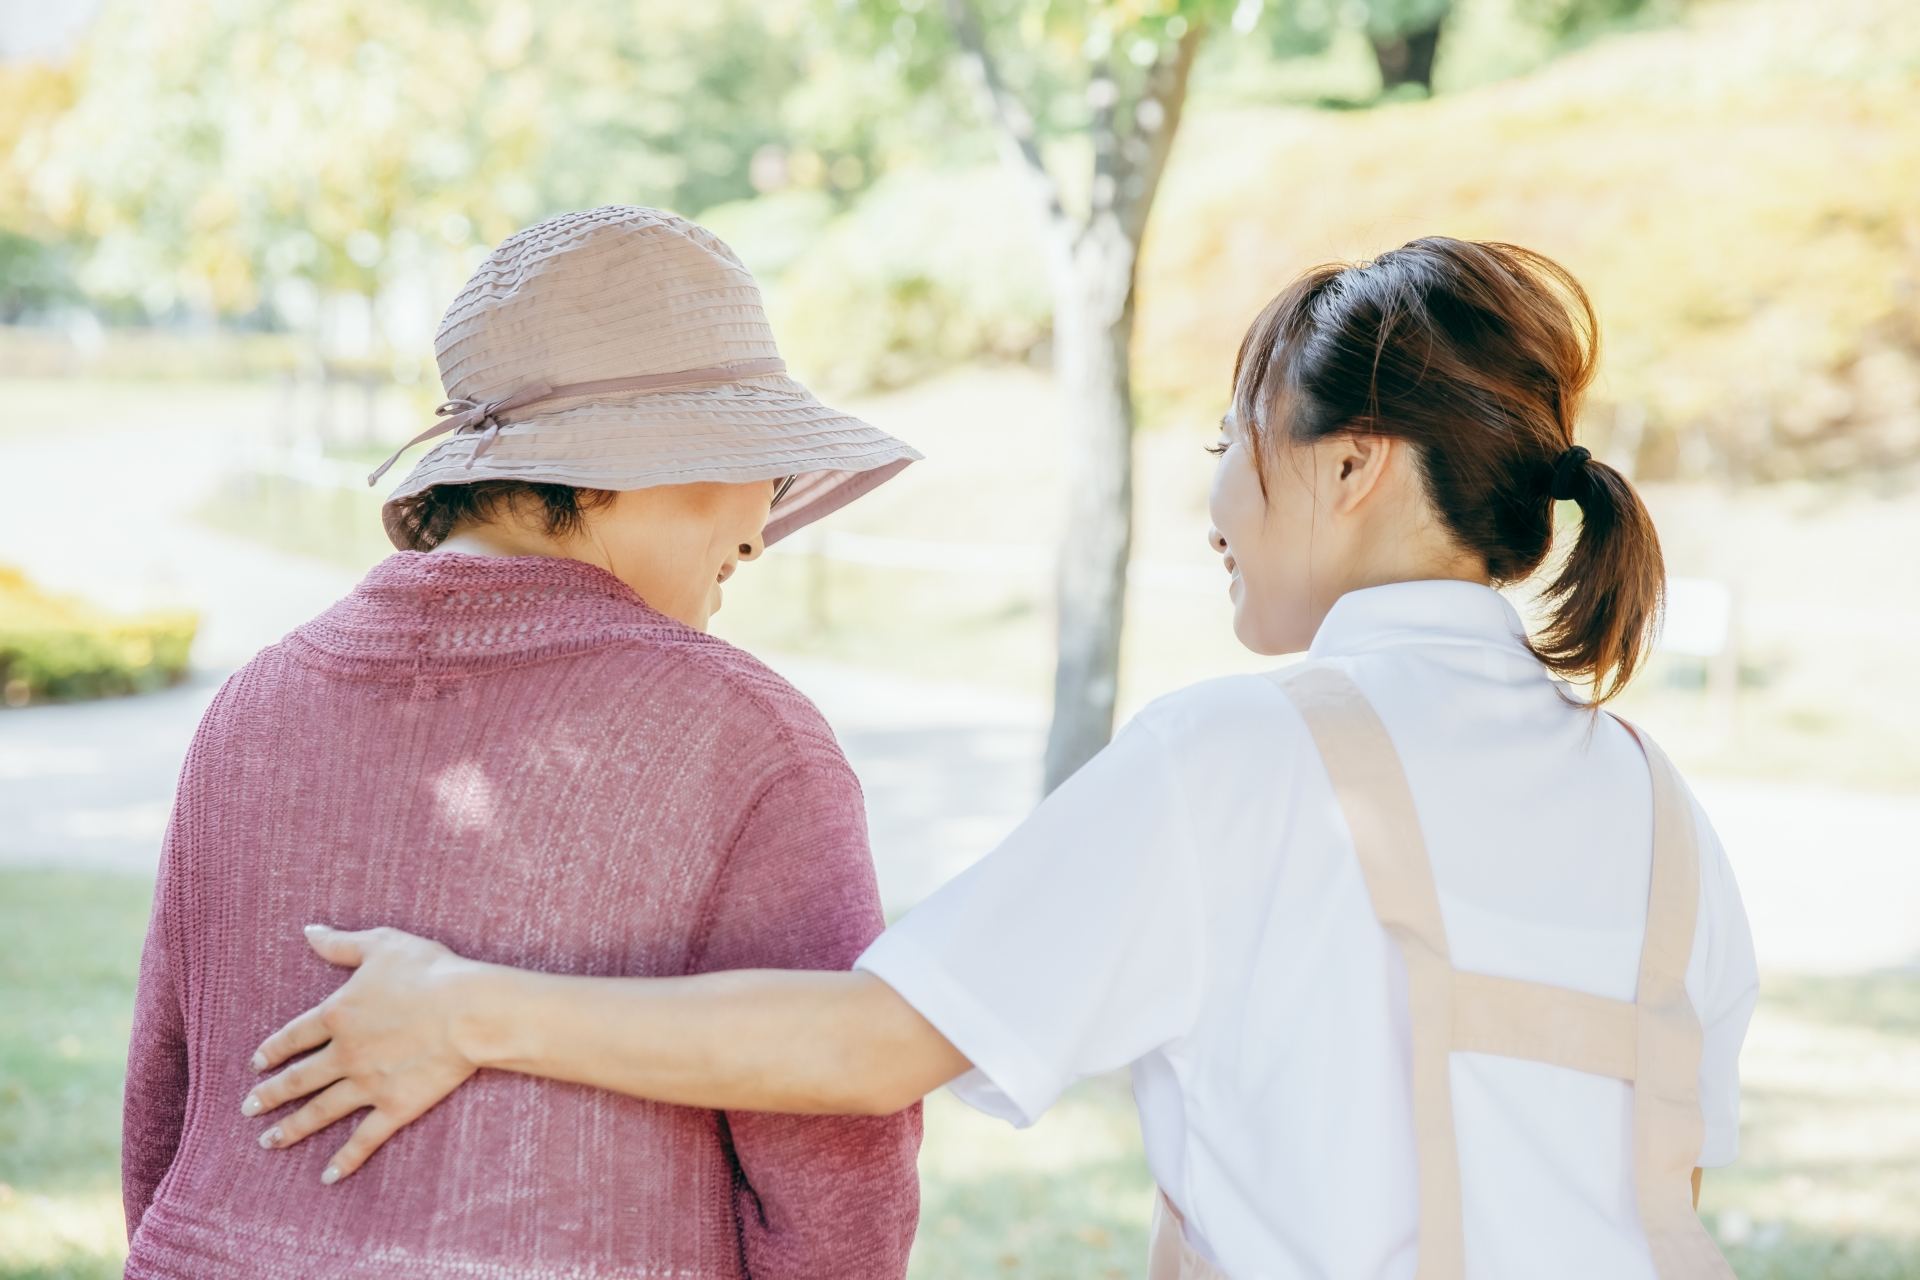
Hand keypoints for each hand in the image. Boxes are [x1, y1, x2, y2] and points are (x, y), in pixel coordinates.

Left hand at [242, 926, 488, 1183]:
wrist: (467, 1009)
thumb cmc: (429, 971)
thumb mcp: (382, 944)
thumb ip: (341, 943)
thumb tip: (309, 931)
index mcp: (337, 1015)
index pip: (293, 1037)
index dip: (272, 1051)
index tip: (256, 1065)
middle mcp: (344, 1054)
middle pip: (299, 1078)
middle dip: (271, 1094)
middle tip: (249, 1108)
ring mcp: (367, 1084)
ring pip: (321, 1110)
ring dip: (292, 1128)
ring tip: (269, 1142)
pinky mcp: (395, 1106)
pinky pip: (364, 1138)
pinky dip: (346, 1159)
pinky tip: (328, 1176)